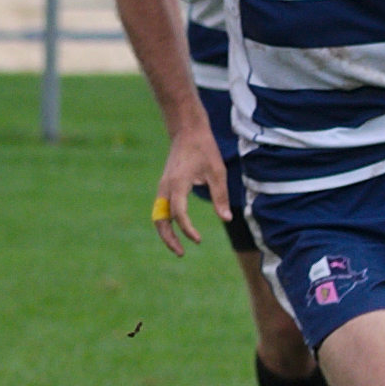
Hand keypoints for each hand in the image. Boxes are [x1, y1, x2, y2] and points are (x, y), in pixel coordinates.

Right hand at [151, 127, 229, 254]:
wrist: (187, 131)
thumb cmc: (204, 149)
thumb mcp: (218, 172)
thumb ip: (220, 196)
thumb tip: (226, 219)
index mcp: (178, 183)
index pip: (178, 212)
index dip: (186, 229)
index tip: (198, 240)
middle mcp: (165, 187)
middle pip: (160, 219)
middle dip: (168, 238)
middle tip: (181, 253)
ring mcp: (162, 187)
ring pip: (158, 216)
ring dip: (165, 233)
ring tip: (178, 247)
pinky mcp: (164, 187)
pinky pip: (160, 210)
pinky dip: (166, 223)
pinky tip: (177, 231)